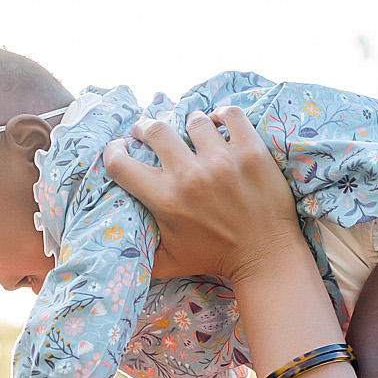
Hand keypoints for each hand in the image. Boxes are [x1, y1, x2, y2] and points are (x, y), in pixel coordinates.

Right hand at [102, 106, 300, 281]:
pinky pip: (231, 115)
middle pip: (155, 130)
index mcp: (165, 199)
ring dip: (188, 124)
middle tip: (149, 131)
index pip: (120, 163)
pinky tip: (219, 124)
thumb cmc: (214, 258)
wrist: (264, 255)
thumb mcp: (167, 262)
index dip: (113, 151)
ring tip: (191, 131)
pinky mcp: (251, 151)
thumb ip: (139, 250)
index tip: (120, 148)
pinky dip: (222, 115)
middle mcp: (190, 175)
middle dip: (146, 128)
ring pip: (194, 120)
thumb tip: (116, 239)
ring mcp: (223, 159)